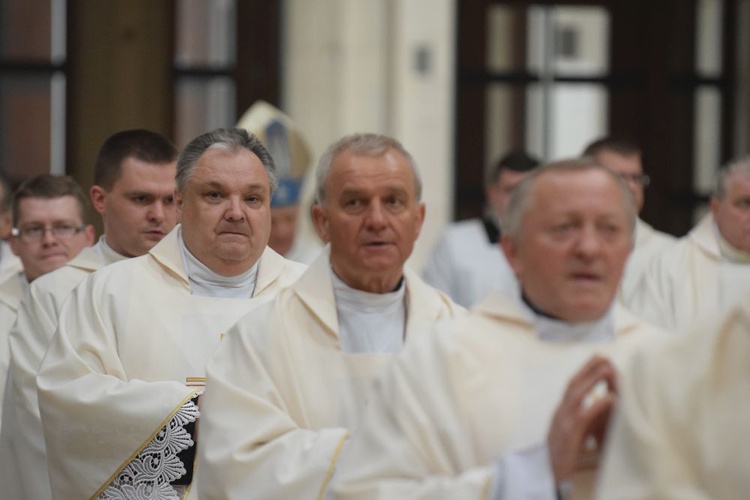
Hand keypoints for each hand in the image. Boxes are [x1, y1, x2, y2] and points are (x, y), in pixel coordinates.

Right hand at [547, 355, 617, 482]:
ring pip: (577, 395)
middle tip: (602, 356)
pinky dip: (597, 404)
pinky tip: (610, 397)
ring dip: (592, 380)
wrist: (545, 474)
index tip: (595, 359)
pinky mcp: (569, 434)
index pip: (570, 386)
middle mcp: (559, 413)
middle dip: (587, 369)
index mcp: (560, 412)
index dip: (583, 371)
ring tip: (608, 369)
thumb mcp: (569, 433)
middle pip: (572, 385)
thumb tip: (596, 407)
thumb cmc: (560, 456)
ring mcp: (563, 422)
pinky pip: (585, 415)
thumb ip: (580, 419)